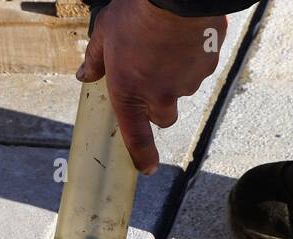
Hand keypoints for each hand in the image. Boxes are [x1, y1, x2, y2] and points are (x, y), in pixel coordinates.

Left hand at [76, 0, 225, 173]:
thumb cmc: (137, 11)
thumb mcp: (105, 31)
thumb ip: (95, 59)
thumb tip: (85, 75)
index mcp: (130, 92)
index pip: (136, 137)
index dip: (142, 156)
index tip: (146, 168)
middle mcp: (160, 95)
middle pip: (163, 117)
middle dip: (158, 104)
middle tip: (151, 78)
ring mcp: (187, 83)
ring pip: (182, 89)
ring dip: (175, 76)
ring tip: (167, 44)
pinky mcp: (208, 66)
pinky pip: (200, 67)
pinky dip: (193, 57)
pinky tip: (185, 35)